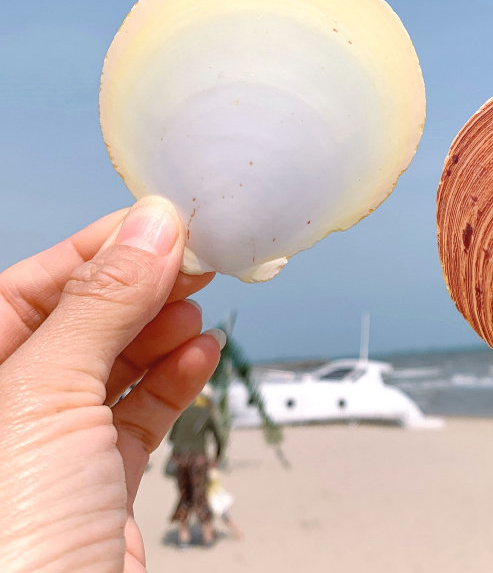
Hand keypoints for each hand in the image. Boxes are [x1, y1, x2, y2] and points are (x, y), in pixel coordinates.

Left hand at [0, 197, 221, 572]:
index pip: (32, 285)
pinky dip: (175, 379)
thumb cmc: (5, 546)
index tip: (161, 225)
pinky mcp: (97, 484)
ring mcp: (51, 450)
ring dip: (163, 332)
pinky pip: (140, 412)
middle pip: (81, 320)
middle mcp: (7, 410)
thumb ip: (101, 303)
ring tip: (197, 311)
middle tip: (195, 261)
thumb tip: (151, 227)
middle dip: (141, 288)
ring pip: (116, 364)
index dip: (100, 250)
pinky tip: (200, 355)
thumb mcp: (45, 394)